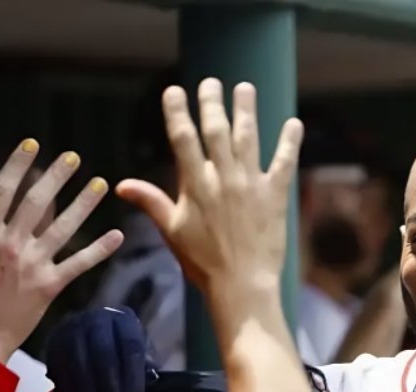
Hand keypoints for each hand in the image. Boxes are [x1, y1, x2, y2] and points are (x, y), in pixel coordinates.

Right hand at [0, 141, 122, 362]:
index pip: (3, 190)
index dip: (18, 165)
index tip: (33, 145)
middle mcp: (11, 242)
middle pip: (37, 201)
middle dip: (56, 176)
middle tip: (73, 158)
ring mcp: (34, 263)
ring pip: (64, 226)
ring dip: (84, 203)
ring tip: (100, 184)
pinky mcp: (51, 284)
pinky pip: (80, 262)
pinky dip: (100, 249)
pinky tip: (118, 236)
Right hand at [44, 307, 157, 391]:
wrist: (90, 344)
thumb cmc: (123, 355)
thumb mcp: (140, 357)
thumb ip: (147, 368)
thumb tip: (151, 380)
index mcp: (125, 318)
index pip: (131, 345)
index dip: (133, 374)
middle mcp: (97, 318)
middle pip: (104, 354)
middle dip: (110, 386)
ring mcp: (71, 328)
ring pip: (79, 365)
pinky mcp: (53, 343)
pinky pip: (61, 372)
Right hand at [116, 79, 302, 299]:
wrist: (241, 285)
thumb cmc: (203, 263)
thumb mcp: (173, 231)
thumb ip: (152, 202)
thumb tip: (121, 185)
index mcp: (195, 186)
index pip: (182, 139)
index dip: (177, 112)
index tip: (174, 92)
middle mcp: (223, 178)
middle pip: (216, 130)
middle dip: (212, 103)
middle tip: (211, 82)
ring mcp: (250, 185)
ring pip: (248, 138)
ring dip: (246, 110)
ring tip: (245, 88)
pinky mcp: (275, 195)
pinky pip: (284, 162)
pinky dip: (290, 142)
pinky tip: (294, 123)